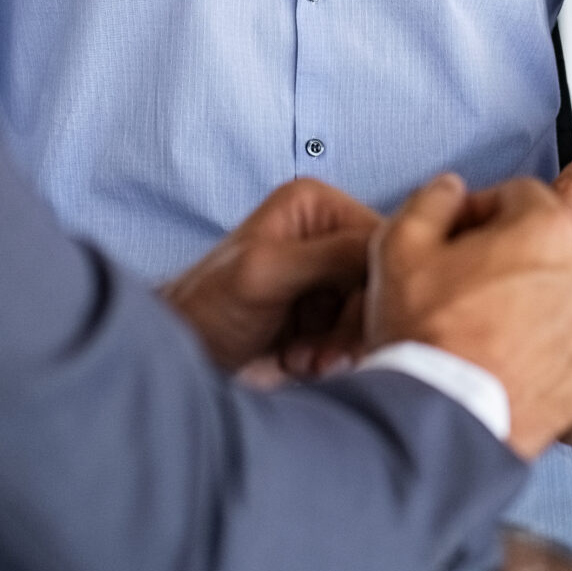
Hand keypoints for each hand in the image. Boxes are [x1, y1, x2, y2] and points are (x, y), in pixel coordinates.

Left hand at [158, 177, 378, 373]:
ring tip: (305, 362)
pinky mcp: (324, 316)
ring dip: (344, 346)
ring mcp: (326, 278)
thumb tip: (390, 248)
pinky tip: (301, 364)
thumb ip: (329, 255)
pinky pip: (355, 337)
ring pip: (372, 313)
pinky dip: (334, 357)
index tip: (355, 327)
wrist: (180, 357)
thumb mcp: (267, 273)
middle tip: (323, 357)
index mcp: (317, 206)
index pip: (381, 241)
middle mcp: (327, 235)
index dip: (377, 286)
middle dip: (355, 323)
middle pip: (381, 281)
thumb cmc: (207, 306)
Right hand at [367, 174, 571, 458]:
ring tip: (479, 328)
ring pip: (559, 297)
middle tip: (463, 284)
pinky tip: (500, 359)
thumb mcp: (401, 245)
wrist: (441, 421)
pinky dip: (541, 348)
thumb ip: (431, 201)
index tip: (458, 235)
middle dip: (506, 257)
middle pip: (544, 246)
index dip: (480, 210)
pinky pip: (568, 346)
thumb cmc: (427, 337)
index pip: (519, 194)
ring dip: (527, 302)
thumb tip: (449, 192)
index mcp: (547, 231)